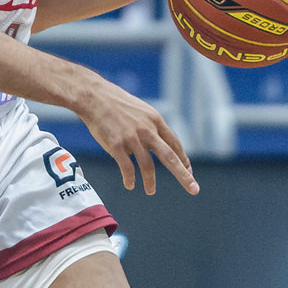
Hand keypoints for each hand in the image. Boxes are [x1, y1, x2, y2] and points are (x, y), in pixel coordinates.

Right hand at [75, 76, 198, 196]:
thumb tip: (152, 146)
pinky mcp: (116, 144)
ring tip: (150, 191)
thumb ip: (149, 127)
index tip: (189, 171)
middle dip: (183, 175)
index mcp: (155, 120)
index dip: (183, 159)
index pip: (175, 144)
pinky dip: (130, 178)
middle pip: (170, 157)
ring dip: (150, 182)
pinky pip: (127, 167)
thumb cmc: (115, 103)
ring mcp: (132, 138)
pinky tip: (130, 185)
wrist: (94, 97)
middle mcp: (147, 130)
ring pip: (147, 166)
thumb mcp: (140, 110)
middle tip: (194, 189)